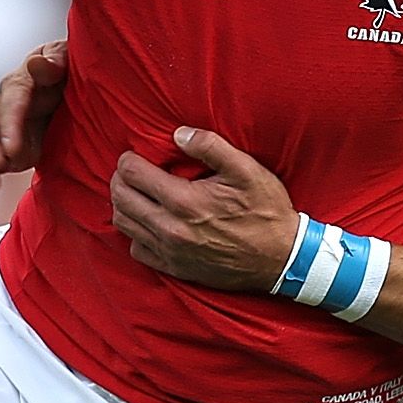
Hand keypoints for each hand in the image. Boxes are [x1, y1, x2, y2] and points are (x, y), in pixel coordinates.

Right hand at [0, 41, 68, 190]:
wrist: (76, 87)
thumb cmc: (73, 71)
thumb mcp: (70, 60)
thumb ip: (56, 61)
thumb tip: (37, 63)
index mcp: (24, 79)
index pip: (12, 98)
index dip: (9, 123)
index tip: (10, 147)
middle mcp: (6, 100)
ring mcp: (2, 122)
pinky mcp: (3, 141)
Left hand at [110, 126, 300, 292]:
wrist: (281, 259)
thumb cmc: (266, 212)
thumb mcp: (246, 170)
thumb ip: (210, 146)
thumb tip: (179, 134)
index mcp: (184, 201)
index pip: (131, 174)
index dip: (129, 159)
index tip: (138, 155)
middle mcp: (170, 229)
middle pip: (120, 198)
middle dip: (121, 178)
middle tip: (133, 170)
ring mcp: (170, 252)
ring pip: (123, 224)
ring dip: (124, 204)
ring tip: (139, 193)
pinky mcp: (175, 268)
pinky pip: (137, 250)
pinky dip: (136, 234)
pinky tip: (151, 222)